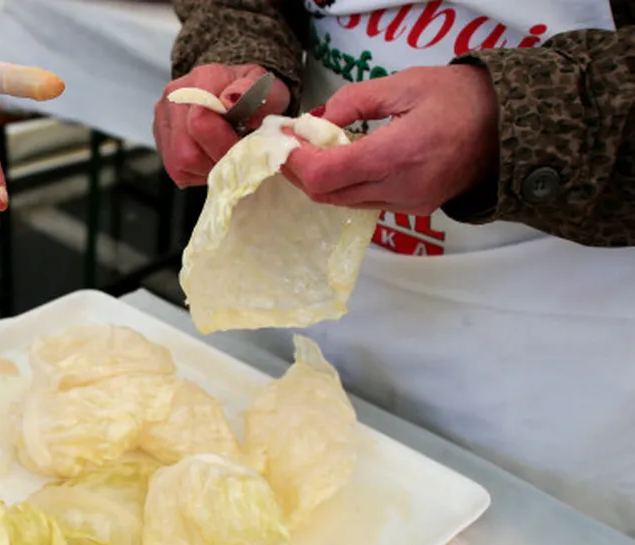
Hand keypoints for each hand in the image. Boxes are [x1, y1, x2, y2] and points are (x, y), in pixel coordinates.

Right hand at [154, 64, 290, 187]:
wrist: (235, 92)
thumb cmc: (253, 95)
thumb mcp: (266, 90)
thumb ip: (253, 92)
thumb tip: (230, 100)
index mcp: (204, 78)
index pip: (199, 121)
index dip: (224, 144)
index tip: (244, 147)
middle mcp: (176, 95)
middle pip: (186, 150)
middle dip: (214, 161)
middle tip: (236, 159)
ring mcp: (163, 116)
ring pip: (178, 163)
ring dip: (205, 169)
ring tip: (223, 158)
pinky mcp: (160, 137)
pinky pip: (175, 170)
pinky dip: (197, 173)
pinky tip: (211, 159)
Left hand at [284, 65, 498, 214]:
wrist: (512, 126)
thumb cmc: (462, 98)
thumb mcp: (405, 84)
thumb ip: (353, 102)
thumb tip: (315, 121)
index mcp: (397, 155)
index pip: (325, 175)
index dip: (295, 162)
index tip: (284, 141)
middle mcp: (400, 188)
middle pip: (327, 195)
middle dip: (300, 172)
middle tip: (290, 145)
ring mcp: (409, 203)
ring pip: (344, 203)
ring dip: (321, 181)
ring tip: (313, 151)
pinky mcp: (416, 208)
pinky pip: (366, 202)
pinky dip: (346, 186)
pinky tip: (345, 161)